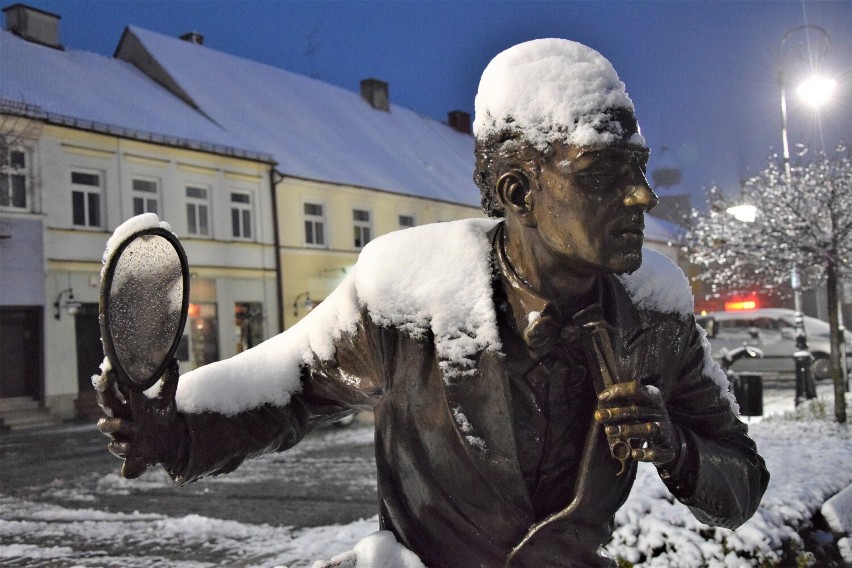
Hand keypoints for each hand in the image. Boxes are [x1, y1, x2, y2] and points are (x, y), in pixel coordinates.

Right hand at [95, 359, 182, 478]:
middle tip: (105, 381)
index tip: (110, 367)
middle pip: (106, 400)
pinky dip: (120, 446)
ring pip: (104, 424)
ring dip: (114, 424)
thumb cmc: (163, 417)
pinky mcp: (124, 448)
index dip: (110, 376)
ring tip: (133, 426)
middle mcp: (121, 413)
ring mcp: (120, 431)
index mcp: (130, 400)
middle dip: (103, 390)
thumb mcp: (167, 399)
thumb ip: (169, 381)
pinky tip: (130, 446)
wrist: (171, 441)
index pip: (115, 385)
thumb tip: (173, 360)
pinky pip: (115, 447)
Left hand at [594, 380, 677, 467]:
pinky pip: (659, 452)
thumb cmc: (646, 419)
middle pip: (638, 411)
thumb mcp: (640, 405)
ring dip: (628, 430)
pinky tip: (634, 453)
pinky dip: (647, 454)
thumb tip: (602, 397)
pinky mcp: (667, 450)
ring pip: (649, 429)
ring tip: (609, 431)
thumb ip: (624, 400)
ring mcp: (665, 431)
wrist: (670, 441)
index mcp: (653, 398)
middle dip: (617, 413)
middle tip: (599, 416)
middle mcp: (660, 413)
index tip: (601, 397)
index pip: (636, 389)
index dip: (618, 391)